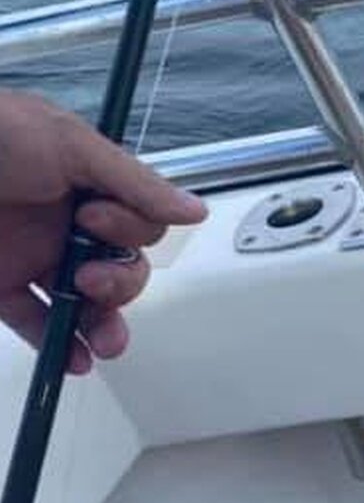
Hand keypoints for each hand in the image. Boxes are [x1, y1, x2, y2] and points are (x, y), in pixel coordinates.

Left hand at [0, 90, 206, 373]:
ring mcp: (32, 257)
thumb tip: (193, 209)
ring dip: (104, 325)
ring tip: (104, 339)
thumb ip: (134, 182)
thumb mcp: (67, 143)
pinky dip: (58, 346)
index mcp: (87, 185)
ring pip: (86, 304)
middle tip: (90, 277)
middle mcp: (65, 223)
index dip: (130, 232)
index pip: (139, 226)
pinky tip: (74, 359)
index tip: (97, 220)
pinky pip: (35, 322)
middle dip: (121, 285)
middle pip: (121, 271)